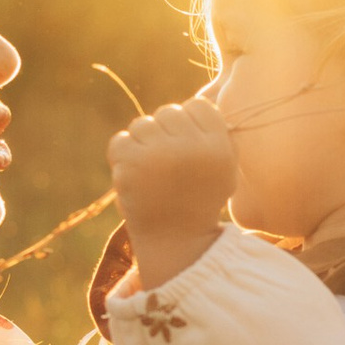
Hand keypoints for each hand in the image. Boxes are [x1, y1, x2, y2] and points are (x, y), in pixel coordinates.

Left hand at [109, 98, 235, 290]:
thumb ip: (214, 134)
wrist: (175, 242)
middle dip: (165, 133)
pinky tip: (136, 175)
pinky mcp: (131, 165)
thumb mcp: (223, 168)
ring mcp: (159, 155)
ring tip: (153, 172)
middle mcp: (191, 147)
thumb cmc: (200, 201)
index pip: (197, 106)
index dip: (190, 124)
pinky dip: (123, 155)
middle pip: (169, 112)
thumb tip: (193, 103)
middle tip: (168, 164)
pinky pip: (121, 140)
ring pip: (142, 124)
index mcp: (218, 146)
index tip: (188, 148)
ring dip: (143, 144)